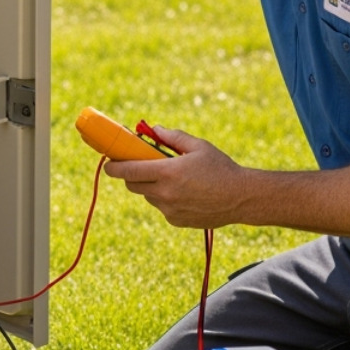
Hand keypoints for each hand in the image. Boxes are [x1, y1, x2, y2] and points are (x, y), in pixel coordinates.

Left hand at [102, 126, 246, 229]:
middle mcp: (165, 193)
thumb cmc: (221, 168)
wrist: (241, 198)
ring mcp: (169, 209)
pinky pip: (162, 207)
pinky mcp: (176, 221)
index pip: (128, 171)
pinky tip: (185, 193)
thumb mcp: (198, 146)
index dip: (113, 168)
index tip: (107, 164)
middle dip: (131, 175)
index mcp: (168, 172)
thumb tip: (154, 129)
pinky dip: (165, 199)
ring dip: (150, 186)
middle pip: (132, 185)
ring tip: (172, 178)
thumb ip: (173, 137)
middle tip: (139, 166)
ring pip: (148, 196)